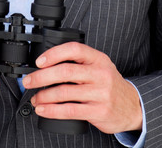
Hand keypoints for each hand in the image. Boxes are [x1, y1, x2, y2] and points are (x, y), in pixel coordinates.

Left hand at [23, 42, 141, 134]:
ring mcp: (101, 93)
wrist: (133, 106)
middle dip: (42, 77)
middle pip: (66, 72)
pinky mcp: (99, 111)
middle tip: (29, 81)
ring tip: (35, 98)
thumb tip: (47, 64)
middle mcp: (100, 74)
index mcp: (98, 59)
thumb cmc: (110, 84)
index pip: (74, 49)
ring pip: (65, 93)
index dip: (54, 53)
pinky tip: (43, 110)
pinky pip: (70, 111)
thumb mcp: (100, 66)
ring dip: (45, 96)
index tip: (39, 61)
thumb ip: (80, 62)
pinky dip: (52, 111)